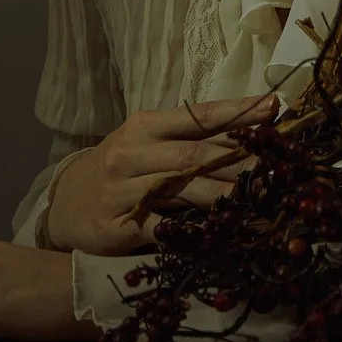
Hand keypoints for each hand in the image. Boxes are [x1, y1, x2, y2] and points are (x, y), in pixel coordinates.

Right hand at [48, 91, 277, 255]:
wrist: (65, 203)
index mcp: (146, 126)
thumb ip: (191, 139)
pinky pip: (159, 228)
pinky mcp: (117, 225)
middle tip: (276, 165)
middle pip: (194, 154)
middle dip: (238, 160)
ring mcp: (122, 189)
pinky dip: (188, 231)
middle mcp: (133, 152)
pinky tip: (214, 233)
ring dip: (222, 195)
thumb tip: (248, 135)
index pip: (198, 115)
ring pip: (180, 189)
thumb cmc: (120, 167)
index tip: (273, 108)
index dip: (237, 112)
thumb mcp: (148, 144)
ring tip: (256, 198)